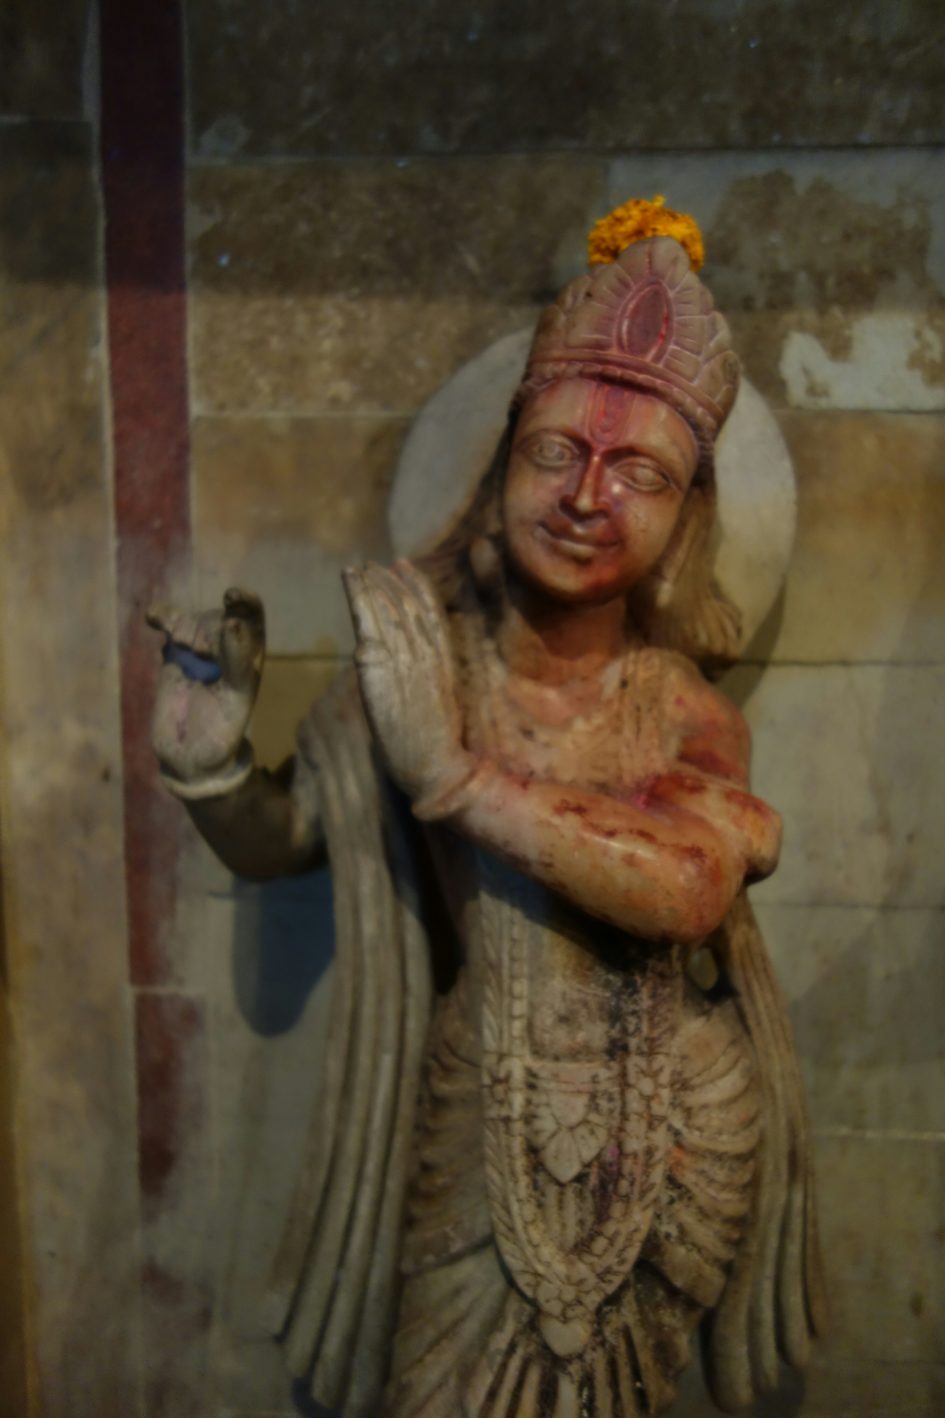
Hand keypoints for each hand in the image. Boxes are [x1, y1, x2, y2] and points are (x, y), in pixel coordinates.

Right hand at [147, 588, 264, 785]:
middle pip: (218, 617)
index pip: (252, 619)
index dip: (245, 602)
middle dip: (207, 626)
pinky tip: (153, 618)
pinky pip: (170, 630)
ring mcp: (198, 653)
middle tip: (196, 649)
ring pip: (193, 621)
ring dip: (184, 624)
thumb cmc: (221, 734)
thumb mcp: (236, 699)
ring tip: (178, 643)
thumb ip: (236, 663)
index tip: (231, 597)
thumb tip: (233, 624)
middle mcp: (227, 651)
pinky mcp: (174, 658)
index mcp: (250, 659)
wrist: (188, 758)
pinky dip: (163, 618)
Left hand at [342, 560, 470, 804]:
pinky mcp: (381, 665)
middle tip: (375, 564)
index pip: (432, 614)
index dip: (418, 587)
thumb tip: (408, 680)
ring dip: (372, 583)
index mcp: (443, 664)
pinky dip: (358, 594)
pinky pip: (369, 620)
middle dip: (392, 581)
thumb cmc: (436, 751)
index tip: (406, 566)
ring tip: (359, 567)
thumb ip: (425, 688)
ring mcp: (405, 657)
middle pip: (409, 605)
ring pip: (388, 608)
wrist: (436, 766)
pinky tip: (350, 577)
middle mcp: (426, 654)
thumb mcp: (437, 711)